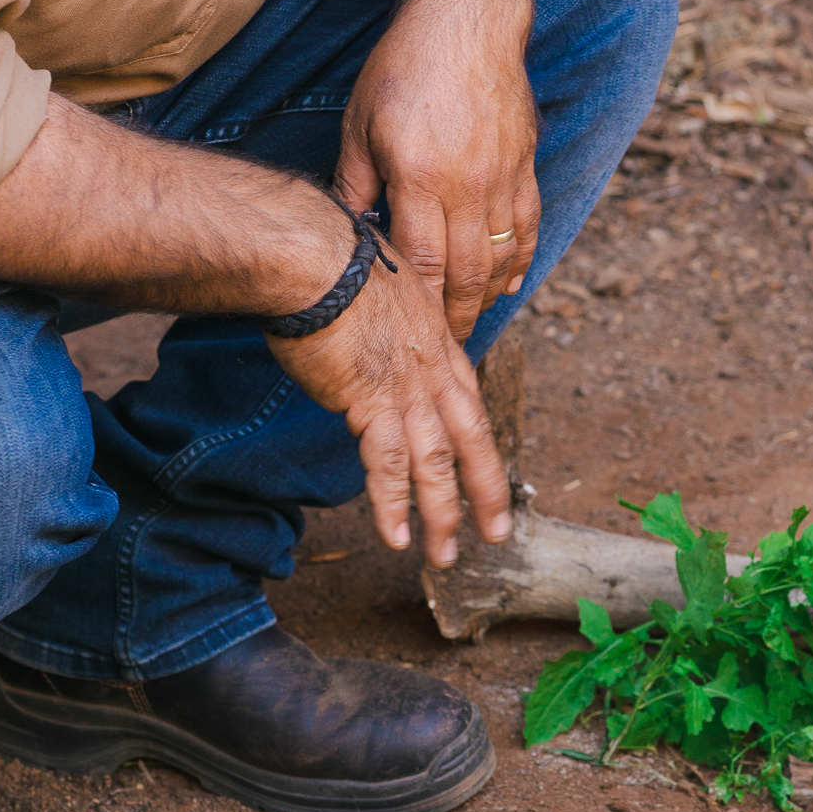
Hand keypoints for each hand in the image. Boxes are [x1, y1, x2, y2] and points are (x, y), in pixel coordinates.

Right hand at [266, 242, 510, 565]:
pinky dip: (393, 505)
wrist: (316, 256)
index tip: (488, 478)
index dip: (482, 448)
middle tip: (497, 534)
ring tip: (443, 555)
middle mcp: (434, 372)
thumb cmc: (340, 261)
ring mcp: (407, 389)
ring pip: (437, 464)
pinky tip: (396, 537)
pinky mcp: (371, 402)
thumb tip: (379, 332)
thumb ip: (394, 323)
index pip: (470, 408)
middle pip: (471, 442)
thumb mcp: (388, 290)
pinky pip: (388, 465)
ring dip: (442, 515)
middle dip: (486, 493)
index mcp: (440, 345)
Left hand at [336, 0, 539, 342]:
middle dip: (454, 317)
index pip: (420, 264)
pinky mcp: (526, 166)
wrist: (469, 19)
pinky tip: (508, 284)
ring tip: (469, 323)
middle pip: (466, 274)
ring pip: (502, 259)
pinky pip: (528, 229)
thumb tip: (349, 238)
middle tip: (441, 349)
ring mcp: (504, 177)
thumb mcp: (360, 123)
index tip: (408, 335)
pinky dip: (520, 263)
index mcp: (421, 177)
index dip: (417, 308)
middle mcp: (469, 185)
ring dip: (486, 298)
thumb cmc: (404, 66)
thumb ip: (355, 185)